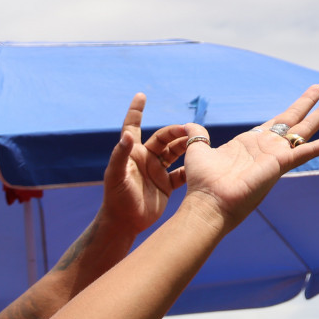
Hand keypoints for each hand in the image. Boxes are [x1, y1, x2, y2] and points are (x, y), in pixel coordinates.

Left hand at [94, 95, 195, 234]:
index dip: (136, 111)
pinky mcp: (166, 185)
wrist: (125, 223)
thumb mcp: (116, 176)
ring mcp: (157, 171)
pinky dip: (192, 168)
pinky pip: (183, 172)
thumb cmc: (116, 199)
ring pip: (176, 152)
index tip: (141, 95)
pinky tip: (202, 164)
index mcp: (132, 154)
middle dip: (175, 131)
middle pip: (163, 139)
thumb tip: (128, 135)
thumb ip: (120, 155)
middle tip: (188, 129)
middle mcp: (145, 159)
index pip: (133, 126)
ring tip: (199, 141)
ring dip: (187, 146)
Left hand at [178, 85, 318, 228]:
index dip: (291, 109)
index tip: (304, 98)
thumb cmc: (202, 181)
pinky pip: (311, 150)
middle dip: (310, 106)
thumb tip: (190, 125)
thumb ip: (197, 135)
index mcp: (251, 143)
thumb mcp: (198, 149)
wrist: (209, 203)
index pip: (275, 122)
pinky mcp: (282, 163)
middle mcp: (267, 148)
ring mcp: (277, 155)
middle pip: (294, 121)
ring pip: (305, 130)